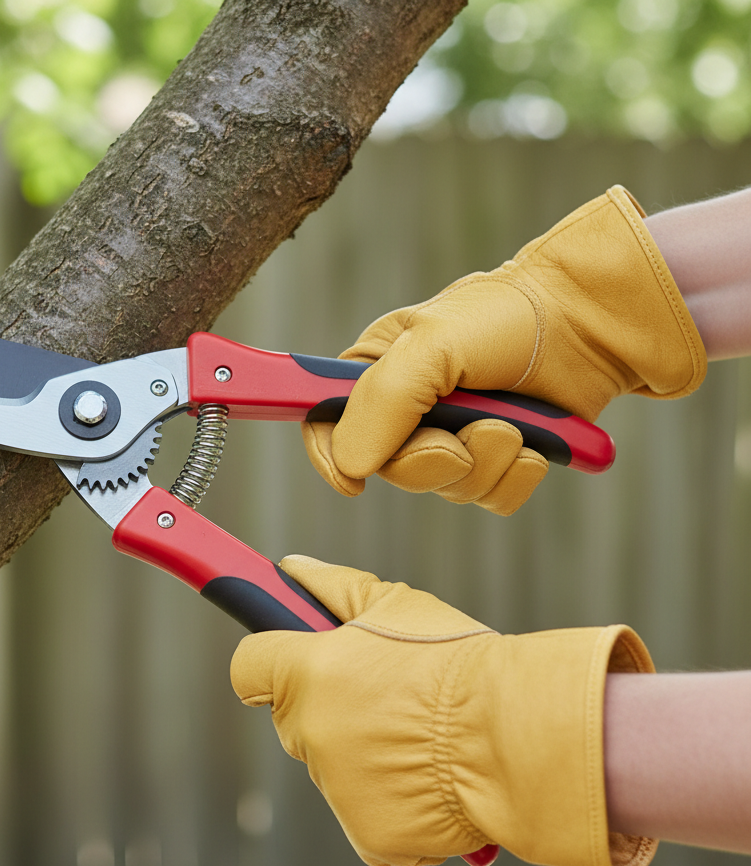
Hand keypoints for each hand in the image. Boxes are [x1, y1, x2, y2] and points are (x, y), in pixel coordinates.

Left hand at [231, 555, 657, 865]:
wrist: (517, 734)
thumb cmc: (458, 661)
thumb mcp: (397, 605)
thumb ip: (332, 586)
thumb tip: (288, 568)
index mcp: (306, 673)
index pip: (249, 669)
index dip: (271, 663)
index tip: (290, 663)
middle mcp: (310, 733)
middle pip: (295, 722)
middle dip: (328, 710)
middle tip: (387, 700)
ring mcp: (336, 789)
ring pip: (335, 770)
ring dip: (365, 757)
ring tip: (423, 739)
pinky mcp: (369, 835)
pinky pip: (368, 816)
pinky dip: (393, 804)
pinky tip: (431, 780)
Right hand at [303, 186, 705, 513]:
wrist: (590, 324)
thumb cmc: (506, 318)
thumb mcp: (432, 346)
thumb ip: (383, 402)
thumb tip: (351, 465)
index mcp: (374, 373)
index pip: (323, 426)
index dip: (331, 458)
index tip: (352, 481)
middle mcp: (407, 410)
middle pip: (389, 470)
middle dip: (433, 459)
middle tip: (469, 431)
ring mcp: (454, 437)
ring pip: (446, 489)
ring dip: (485, 463)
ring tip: (512, 423)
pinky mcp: (498, 460)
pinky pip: (491, 499)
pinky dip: (516, 477)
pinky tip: (535, 444)